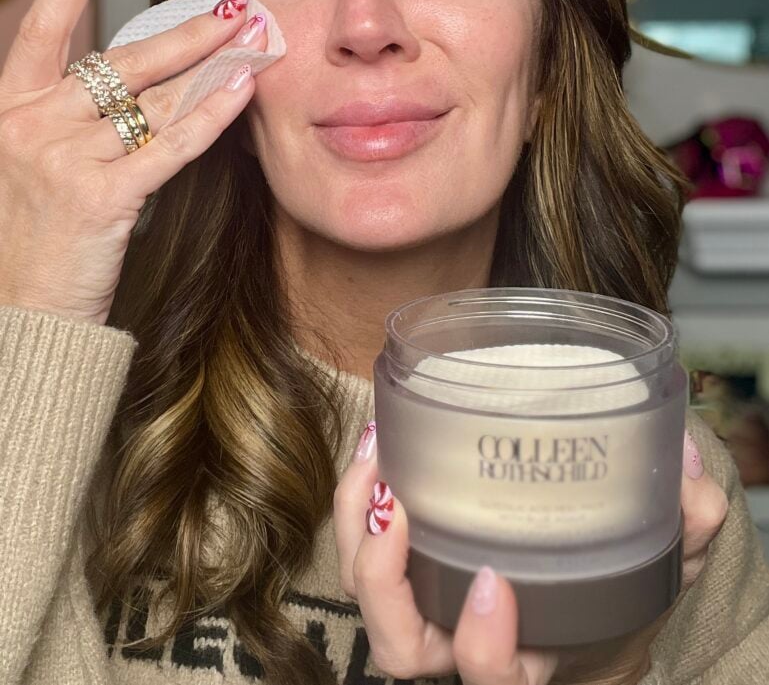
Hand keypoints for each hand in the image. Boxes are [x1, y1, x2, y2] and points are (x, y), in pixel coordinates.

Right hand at [0, 0, 267, 324]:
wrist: (23, 310)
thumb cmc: (34, 238)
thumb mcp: (33, 164)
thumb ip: (74, 119)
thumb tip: (144, 80)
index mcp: (8, 109)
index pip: (40, 28)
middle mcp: (31, 124)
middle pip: (120, 60)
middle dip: (185, 31)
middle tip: (233, 3)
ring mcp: (62, 159)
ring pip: (152, 99)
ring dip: (211, 67)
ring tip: (254, 38)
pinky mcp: (100, 198)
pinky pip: (169, 146)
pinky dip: (210, 117)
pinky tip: (243, 90)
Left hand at [334, 424, 727, 684]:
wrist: (582, 578)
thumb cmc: (617, 579)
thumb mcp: (663, 556)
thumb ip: (685, 522)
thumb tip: (689, 467)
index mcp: (530, 652)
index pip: (496, 680)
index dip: (485, 647)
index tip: (493, 582)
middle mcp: (467, 639)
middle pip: (402, 646)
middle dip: (384, 582)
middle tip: (394, 504)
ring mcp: (430, 599)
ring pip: (367, 593)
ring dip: (357, 527)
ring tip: (375, 456)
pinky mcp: (409, 557)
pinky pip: (363, 545)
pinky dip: (358, 500)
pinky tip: (378, 442)